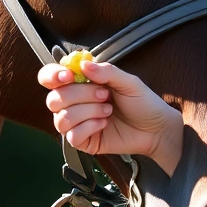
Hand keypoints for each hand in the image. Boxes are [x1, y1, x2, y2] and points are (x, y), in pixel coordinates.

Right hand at [38, 58, 183, 174]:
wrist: (156, 129)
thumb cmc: (142, 103)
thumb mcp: (128, 82)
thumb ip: (106, 71)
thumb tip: (83, 65)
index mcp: (79, 83)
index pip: (50, 77)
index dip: (52, 76)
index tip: (68, 76)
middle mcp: (73, 102)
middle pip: (54, 99)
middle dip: (80, 95)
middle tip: (105, 94)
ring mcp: (76, 123)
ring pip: (62, 118)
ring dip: (87, 111)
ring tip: (108, 110)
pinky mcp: (83, 141)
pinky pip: (72, 136)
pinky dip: (89, 127)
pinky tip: (104, 124)